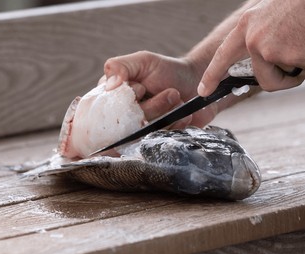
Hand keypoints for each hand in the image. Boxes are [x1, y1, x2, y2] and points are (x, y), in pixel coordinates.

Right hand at [100, 51, 248, 127]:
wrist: (196, 83)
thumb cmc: (167, 70)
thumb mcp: (143, 61)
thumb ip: (122, 66)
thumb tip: (108, 85)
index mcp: (113, 98)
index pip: (109, 109)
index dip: (129, 99)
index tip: (143, 88)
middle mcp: (123, 117)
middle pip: (130, 123)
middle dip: (154, 106)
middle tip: (171, 92)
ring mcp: (141, 131)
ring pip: (147, 133)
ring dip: (167, 114)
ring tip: (177, 98)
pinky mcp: (157, 140)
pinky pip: (161, 139)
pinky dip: (176, 125)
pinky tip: (182, 114)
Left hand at [198, 0, 304, 96]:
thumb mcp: (273, 17)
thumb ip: (263, 38)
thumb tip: (266, 61)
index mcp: (248, 25)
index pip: (223, 55)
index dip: (212, 75)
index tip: (203, 90)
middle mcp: (253, 39)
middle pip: (264, 79)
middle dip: (283, 79)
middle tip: (298, 65)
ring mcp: (269, 49)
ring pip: (287, 77)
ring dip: (301, 67)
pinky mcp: (288, 57)